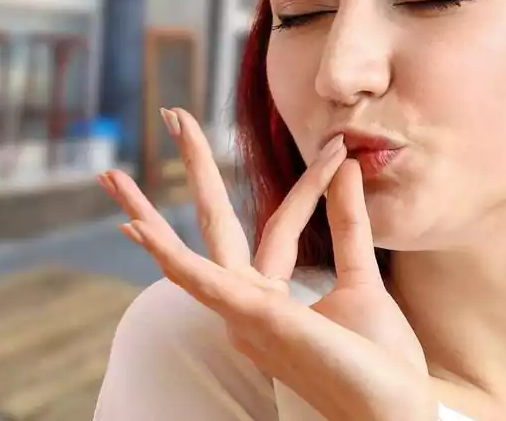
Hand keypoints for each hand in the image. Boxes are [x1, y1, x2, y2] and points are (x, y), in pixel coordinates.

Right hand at [98, 107, 435, 420]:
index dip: (309, 182)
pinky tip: (134, 227)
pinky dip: (162, 251)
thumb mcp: (363, 280)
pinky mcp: (246, 314)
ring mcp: (242, 310)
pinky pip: (194, 278)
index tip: (333, 147)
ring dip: (144, 211)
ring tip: (113, 176)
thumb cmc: (376, 364)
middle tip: (174, 114)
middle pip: (215, 222)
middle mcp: (249, 301)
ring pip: (184, 251)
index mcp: (276, 295)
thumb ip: (348, 223)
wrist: (391, 411)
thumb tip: (346, 163)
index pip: (282, 223)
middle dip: (194, 166)